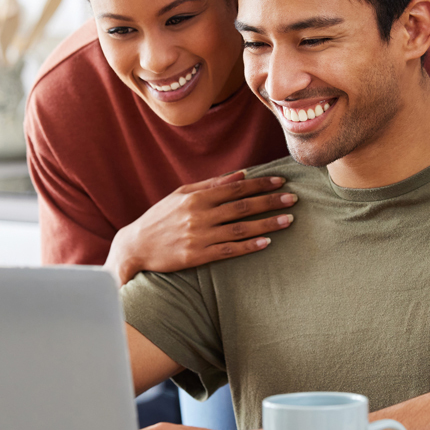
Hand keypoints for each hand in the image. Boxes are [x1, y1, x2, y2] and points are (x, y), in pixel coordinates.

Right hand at [106, 171, 296, 284]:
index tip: (281, 180)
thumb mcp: (181, 194)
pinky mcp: (197, 256)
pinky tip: (267, 243)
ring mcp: (199, 236)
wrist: (136, 246)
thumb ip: (211, 184)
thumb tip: (241, 174)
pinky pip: (229, 251)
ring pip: (240, 229)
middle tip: (293, 198)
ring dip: (267, 224)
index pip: (236, 187)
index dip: (260, 184)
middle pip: (242, 206)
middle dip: (270, 201)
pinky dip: (249, 246)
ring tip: (288, 220)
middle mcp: (199, 215)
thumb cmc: (160, 217)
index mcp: (196, 197)